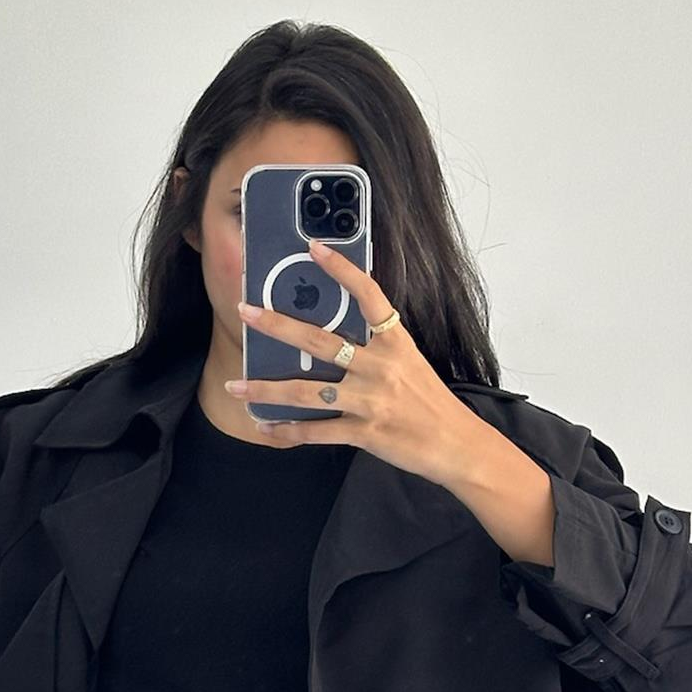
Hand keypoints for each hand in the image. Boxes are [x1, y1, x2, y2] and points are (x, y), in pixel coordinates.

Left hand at [223, 239, 483, 488]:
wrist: (455, 443)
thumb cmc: (428, 402)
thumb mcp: (409, 361)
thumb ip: (376, 346)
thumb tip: (330, 337)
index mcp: (394, 341)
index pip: (368, 295)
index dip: (342, 270)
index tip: (313, 248)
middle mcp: (380, 366)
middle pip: (319, 340)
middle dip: (276, 324)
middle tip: (245, 310)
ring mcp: (370, 400)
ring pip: (307, 391)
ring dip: (266, 389)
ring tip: (235, 385)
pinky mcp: (365, 432)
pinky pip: (318, 431)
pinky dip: (289, 431)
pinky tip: (266, 426)